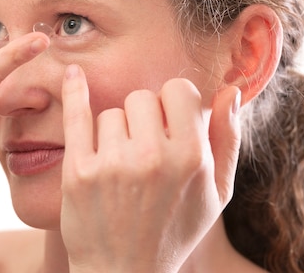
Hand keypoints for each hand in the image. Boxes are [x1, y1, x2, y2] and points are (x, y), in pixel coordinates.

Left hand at [60, 64, 240, 272]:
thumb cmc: (174, 230)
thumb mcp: (217, 193)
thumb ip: (227, 140)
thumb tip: (232, 91)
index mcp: (192, 158)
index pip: (178, 90)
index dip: (173, 103)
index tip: (166, 121)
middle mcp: (153, 158)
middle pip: (142, 97)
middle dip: (142, 116)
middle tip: (141, 148)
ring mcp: (113, 165)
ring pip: (111, 112)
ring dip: (114, 131)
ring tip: (120, 164)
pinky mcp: (79, 172)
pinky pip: (76, 116)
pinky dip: (74, 91)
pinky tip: (72, 73)